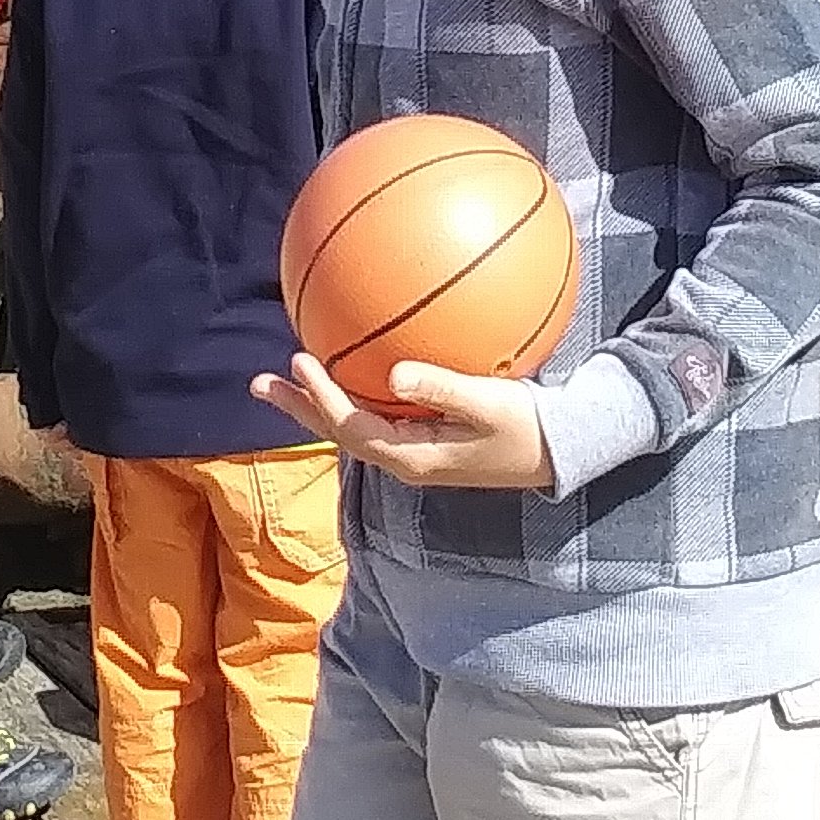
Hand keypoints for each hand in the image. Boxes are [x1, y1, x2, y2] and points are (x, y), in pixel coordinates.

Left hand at [251, 354, 553, 490]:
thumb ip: (441, 389)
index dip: (321, 398)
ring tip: (290, 374)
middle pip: (338, 432)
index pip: (351, 429)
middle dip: (299, 406)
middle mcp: (406, 458)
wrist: (561, 448)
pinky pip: (378, 415)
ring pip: (354, 425)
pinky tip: (354, 368)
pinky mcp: (429, 438)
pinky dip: (354, 394)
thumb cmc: (530, 426)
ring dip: (319, 401)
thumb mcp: (490, 405)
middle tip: (258, 382)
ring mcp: (416, 451)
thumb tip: (392, 373)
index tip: (298, 360)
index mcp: (413, 457)